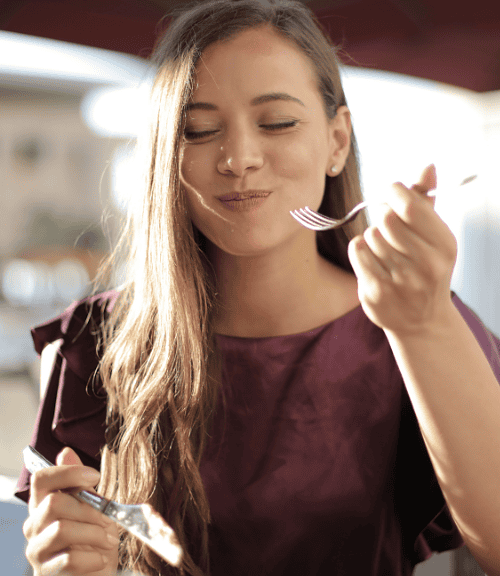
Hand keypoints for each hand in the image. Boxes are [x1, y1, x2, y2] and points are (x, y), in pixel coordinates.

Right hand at [23, 447, 119, 575]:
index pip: (41, 478)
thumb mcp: (93, 508)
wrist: (96, 575)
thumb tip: (65, 452)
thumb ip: (79, 484)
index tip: (95, 476)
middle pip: (54, 503)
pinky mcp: (46, 573)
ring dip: (93, 533)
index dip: (67, 472)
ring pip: (61, 529)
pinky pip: (67, 559)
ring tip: (109, 540)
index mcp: (45, 504)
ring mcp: (37, 550)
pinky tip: (101, 559)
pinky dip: (91, 558)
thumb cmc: (93, 540)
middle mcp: (35, 525)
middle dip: (89, 509)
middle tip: (109, 519)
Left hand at [347, 164, 457, 334]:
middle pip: (386, 219)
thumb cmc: (425, 268)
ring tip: (385, 251)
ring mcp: (400, 281)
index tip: (392, 193)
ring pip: (370, 235)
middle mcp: (426, 264)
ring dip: (373, 238)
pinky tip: (372, 260)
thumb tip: (427, 166)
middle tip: (388, 227)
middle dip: (383, 217)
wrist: (421, 321)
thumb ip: (425, 201)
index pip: (409, 206)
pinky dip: (360, 250)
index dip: (394, 192)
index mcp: (444, 245)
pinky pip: (357, 251)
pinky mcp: (376, 292)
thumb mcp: (434, 236)